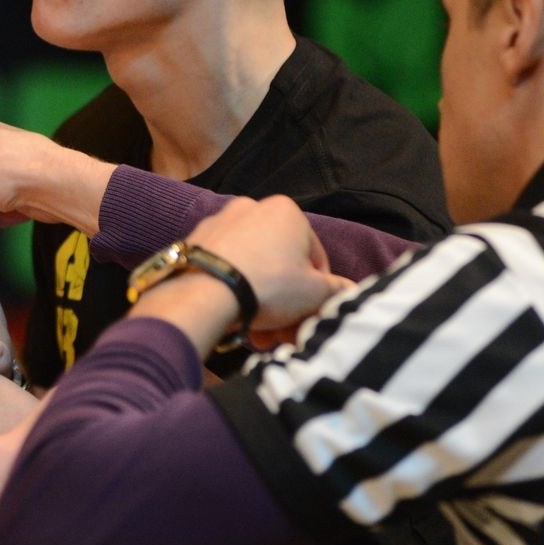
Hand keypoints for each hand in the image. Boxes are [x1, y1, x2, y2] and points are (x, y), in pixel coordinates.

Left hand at [184, 196, 354, 331]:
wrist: (203, 291)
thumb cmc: (269, 286)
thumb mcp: (315, 293)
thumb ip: (337, 290)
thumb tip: (349, 290)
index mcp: (286, 210)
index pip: (315, 257)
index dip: (317, 293)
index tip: (309, 317)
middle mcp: (251, 207)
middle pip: (280, 266)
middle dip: (286, 304)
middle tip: (284, 335)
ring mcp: (219, 222)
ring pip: (252, 269)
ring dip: (260, 303)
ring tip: (260, 336)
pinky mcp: (194, 241)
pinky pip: (225, 268)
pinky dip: (233, 291)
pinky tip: (234, 319)